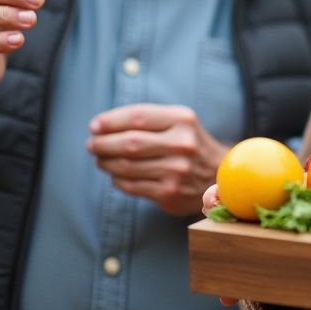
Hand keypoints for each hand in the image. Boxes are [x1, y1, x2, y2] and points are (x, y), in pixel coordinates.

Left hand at [87, 103, 228, 215]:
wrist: (219, 175)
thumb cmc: (189, 144)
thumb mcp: (179, 122)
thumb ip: (147, 120)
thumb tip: (101, 127)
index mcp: (182, 120)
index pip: (138, 116)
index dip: (111, 121)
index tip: (94, 126)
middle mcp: (181, 144)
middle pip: (129, 142)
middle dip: (103, 143)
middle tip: (91, 145)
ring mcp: (176, 170)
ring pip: (126, 166)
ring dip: (106, 163)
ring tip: (100, 159)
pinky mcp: (169, 193)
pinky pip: (131, 186)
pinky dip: (117, 180)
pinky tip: (115, 176)